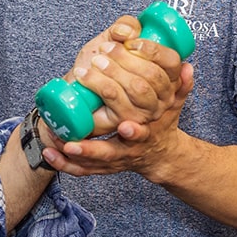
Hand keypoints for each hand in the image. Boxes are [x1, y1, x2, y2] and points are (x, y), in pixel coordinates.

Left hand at [38, 15, 193, 178]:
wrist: (161, 154)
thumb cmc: (163, 122)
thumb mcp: (175, 105)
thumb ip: (181, 86)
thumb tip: (187, 67)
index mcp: (146, 133)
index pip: (138, 133)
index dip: (131, 131)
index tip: (124, 126)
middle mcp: (129, 150)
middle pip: (109, 152)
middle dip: (90, 145)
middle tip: (70, 137)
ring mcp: (116, 160)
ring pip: (93, 163)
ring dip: (74, 156)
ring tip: (57, 146)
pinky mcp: (103, 166)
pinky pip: (83, 169)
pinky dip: (66, 164)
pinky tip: (49, 154)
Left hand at [70, 16, 187, 131]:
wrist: (78, 99)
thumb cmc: (99, 69)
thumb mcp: (113, 42)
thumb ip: (125, 28)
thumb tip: (128, 32)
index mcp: (165, 75)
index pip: (172, 61)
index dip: (153, 50)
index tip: (131, 42)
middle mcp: (162, 96)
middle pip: (154, 75)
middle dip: (126, 58)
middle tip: (103, 49)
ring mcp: (146, 111)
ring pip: (137, 88)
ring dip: (112, 71)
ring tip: (94, 62)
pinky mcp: (126, 121)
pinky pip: (116, 99)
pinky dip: (97, 83)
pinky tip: (85, 75)